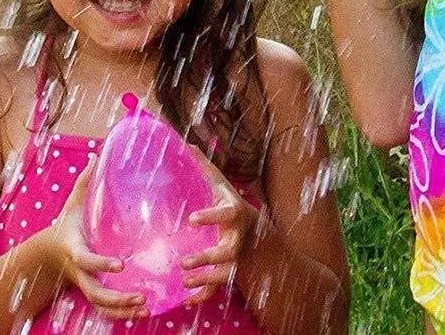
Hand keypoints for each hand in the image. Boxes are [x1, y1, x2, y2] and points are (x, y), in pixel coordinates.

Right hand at [40, 163, 148, 318]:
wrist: (48, 253)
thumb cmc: (68, 223)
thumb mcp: (73, 202)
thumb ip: (85, 180)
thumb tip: (98, 152)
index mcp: (75, 249)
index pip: (86, 260)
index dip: (101, 263)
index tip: (120, 264)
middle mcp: (80, 272)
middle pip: (95, 292)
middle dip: (117, 297)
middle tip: (140, 296)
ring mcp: (85, 284)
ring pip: (101, 305)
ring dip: (122, 310)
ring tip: (146, 307)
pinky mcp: (92, 291)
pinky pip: (104, 309)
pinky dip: (120, 314)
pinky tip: (143, 312)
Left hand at [182, 164, 260, 304]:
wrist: (260, 240)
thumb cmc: (234, 209)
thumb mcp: (224, 189)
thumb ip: (206, 170)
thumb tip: (188, 144)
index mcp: (234, 215)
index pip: (225, 214)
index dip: (210, 217)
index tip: (192, 219)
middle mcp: (237, 239)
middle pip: (226, 251)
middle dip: (207, 257)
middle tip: (184, 262)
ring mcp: (235, 259)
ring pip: (222, 274)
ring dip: (204, 279)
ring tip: (184, 281)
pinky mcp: (229, 274)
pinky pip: (217, 288)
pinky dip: (203, 295)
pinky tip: (186, 300)